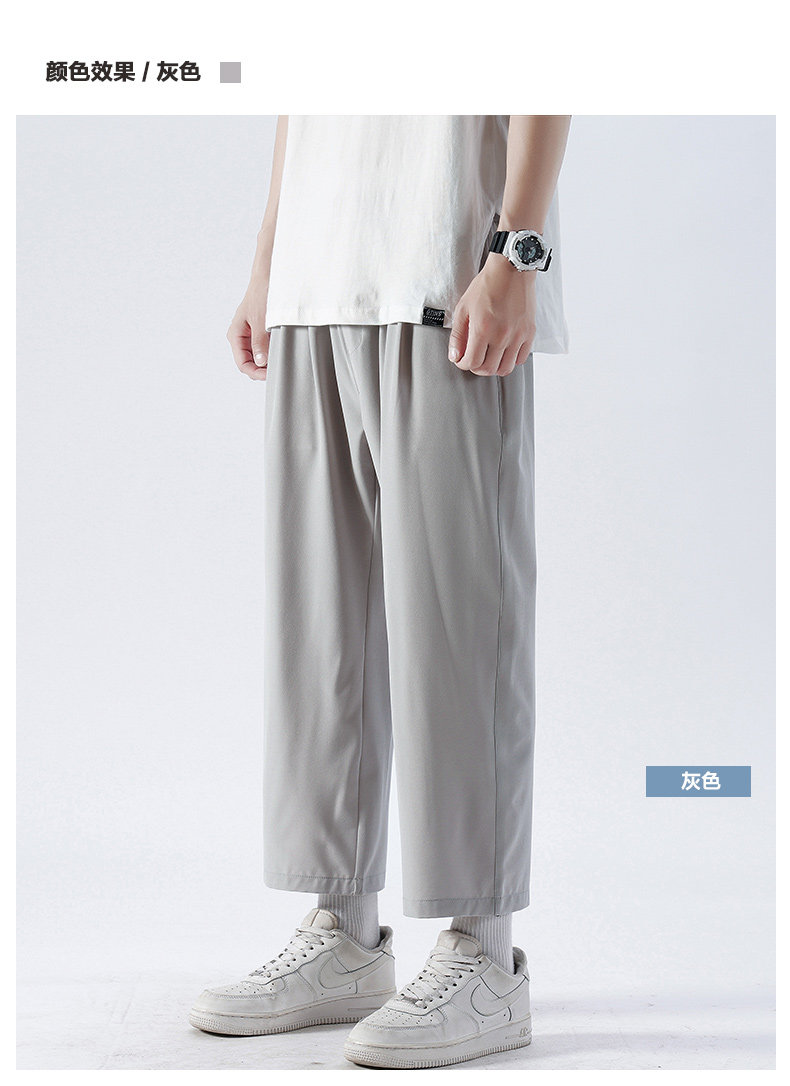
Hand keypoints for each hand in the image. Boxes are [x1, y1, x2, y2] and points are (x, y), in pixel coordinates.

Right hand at [227, 279, 270, 381]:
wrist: (268, 277)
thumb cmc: (261, 294)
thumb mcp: (261, 320)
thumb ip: (260, 343)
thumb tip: (261, 362)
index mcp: (235, 335)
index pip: (243, 364)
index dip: (256, 373)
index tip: (270, 375)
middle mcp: (241, 337)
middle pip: (250, 363)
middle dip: (262, 369)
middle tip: (278, 370)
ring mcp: (250, 335)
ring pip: (257, 358)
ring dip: (268, 362)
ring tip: (280, 361)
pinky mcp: (260, 332)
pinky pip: (264, 349)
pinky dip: (271, 353)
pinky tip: (280, 353)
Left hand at [448, 255, 536, 375]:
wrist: (511, 270)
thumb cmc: (487, 286)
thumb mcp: (464, 308)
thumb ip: (458, 335)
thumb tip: (455, 356)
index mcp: (483, 329)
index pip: (472, 363)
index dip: (463, 364)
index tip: (461, 360)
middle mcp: (502, 335)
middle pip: (488, 369)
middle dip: (476, 368)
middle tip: (473, 359)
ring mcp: (518, 335)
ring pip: (505, 368)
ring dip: (494, 367)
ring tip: (488, 357)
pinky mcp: (529, 332)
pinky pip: (521, 358)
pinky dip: (511, 360)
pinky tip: (503, 351)